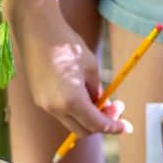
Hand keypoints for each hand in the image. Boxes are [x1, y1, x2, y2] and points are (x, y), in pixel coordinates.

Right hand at [17, 17, 131, 137]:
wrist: (37, 32)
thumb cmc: (67, 46)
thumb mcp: (91, 68)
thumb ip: (98, 92)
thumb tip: (102, 106)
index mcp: (72, 101)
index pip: (96, 125)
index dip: (113, 127)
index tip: (125, 126)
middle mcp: (56, 108)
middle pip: (83, 130)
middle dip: (101, 124)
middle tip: (115, 108)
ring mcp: (45, 105)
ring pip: (71, 122)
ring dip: (87, 117)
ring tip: (99, 99)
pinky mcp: (39, 99)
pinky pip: (61, 112)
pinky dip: (74, 110)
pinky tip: (81, 94)